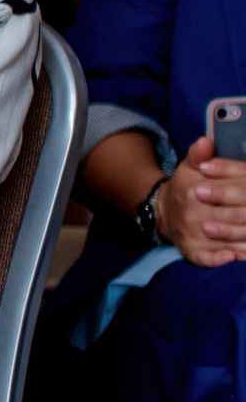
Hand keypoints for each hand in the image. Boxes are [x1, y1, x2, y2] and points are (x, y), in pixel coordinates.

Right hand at [158, 136, 245, 267]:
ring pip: (223, 241)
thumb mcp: (189, 168)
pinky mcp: (191, 251)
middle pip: (230, 219)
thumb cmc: (184, 188)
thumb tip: (205, 142)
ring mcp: (192, 235)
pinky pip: (206, 258)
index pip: (227, 196)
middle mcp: (192, 215)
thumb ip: (198, 155)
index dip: (244, 196)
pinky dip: (219, 260)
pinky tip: (234, 257)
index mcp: (194, 192)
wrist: (163, 212)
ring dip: (243, 242)